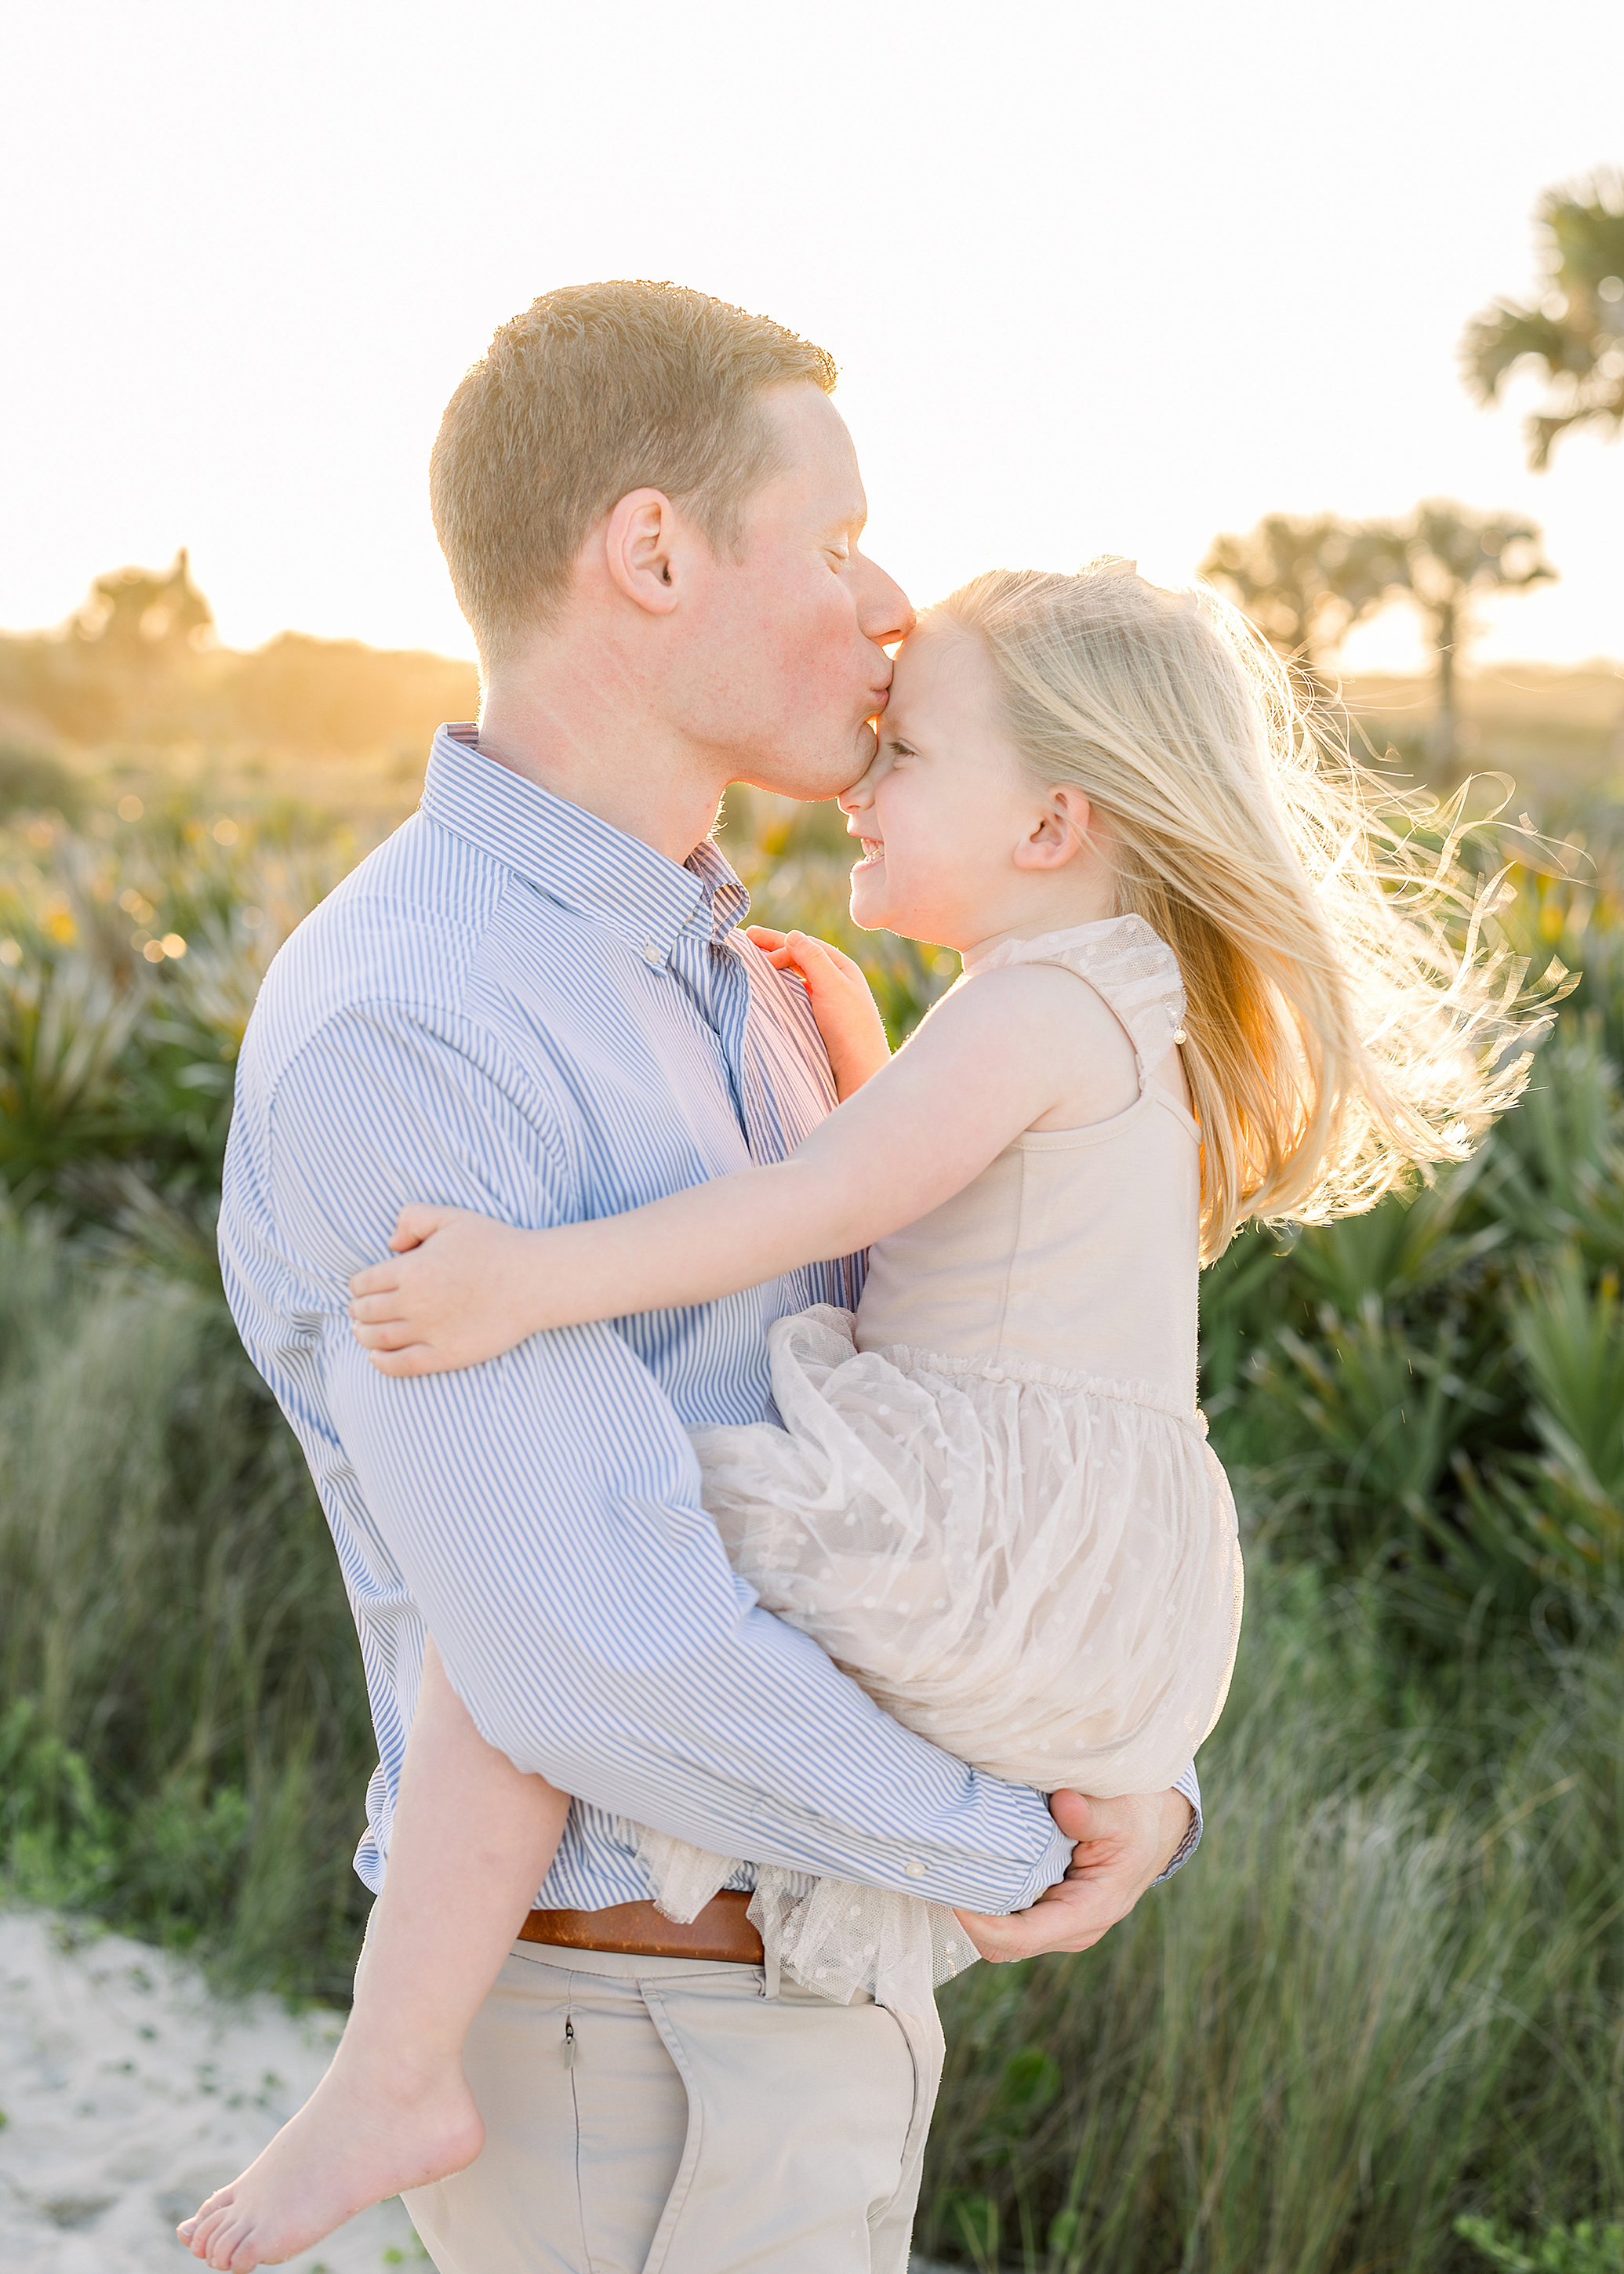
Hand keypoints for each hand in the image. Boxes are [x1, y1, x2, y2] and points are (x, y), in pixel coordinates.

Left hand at [348, 1205, 548, 1375]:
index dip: (358, 1286)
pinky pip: (401, 1365)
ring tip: (363, 1332)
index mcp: (411, 1269)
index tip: (363, 1288)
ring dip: (363, 1335)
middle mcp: (414, 1303)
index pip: (363, 1283)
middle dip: (358, 1310)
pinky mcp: (446, 1355)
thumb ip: (412, 1219)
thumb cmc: (495, 1245)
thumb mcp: (451, 1216)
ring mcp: (429, 1332)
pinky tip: (377, 1357)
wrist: (534, 1281)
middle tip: (361, 1310)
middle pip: (365, 1312)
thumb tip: (390, 1245)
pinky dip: (381, 1363)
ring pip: (377, 1339)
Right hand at [745, 926, 890, 1099]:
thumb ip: (812, 958)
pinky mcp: (821, 1023)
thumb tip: (792, 936)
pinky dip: (782, 990)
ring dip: (778, 970)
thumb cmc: (849, 1027)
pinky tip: (771, 993)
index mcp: (843, 969)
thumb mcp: (831, 985)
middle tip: (747, 943)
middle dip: (775, 950)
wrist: (858, 1072)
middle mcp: (836, 983)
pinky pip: (797, 998)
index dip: (779, 940)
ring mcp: (829, 1004)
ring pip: (798, 979)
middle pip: (801, 960)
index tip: (751, 939)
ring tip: (755, 966)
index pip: (806, 945)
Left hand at [952, 1787, 1193, 1962]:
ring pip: (1001, 1935)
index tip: (951, 1895)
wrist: (1150, 1827)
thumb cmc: (1135, 1819)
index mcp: (1089, 1911)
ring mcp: (1057, 1925)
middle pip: (1003, 1944)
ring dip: (974, 1910)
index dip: (981, 1924)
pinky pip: (1007, 1918)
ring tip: (945, 1872)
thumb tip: (1063, 1806)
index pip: (1023, 1937)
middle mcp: (1071, 1929)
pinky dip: (985, 1900)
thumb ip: (1091, 1813)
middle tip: (935, 1877)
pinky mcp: (1046, 1911)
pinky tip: (967, 1869)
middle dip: (968, 1917)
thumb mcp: (1120, 1812)